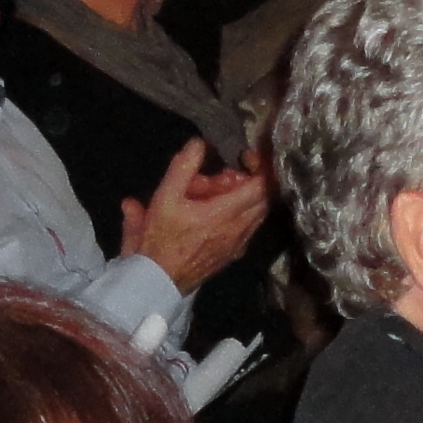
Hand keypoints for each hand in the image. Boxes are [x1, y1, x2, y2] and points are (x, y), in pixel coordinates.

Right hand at [121, 139, 267, 294]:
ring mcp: (240, 243)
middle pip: (262, 199)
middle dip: (249, 182)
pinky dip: (240, 214)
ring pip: (256, 214)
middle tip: (225, 175)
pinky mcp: (235, 253)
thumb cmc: (160, 238)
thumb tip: (198, 143)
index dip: (260, 168)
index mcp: (225, 214)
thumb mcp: (164, 198)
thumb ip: (183, 168)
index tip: (246, 157)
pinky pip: (248, 228)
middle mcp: (240, 229)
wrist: (159, 280)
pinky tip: (215, 211)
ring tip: (216, 192)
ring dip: (244, 198)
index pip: (260, 187)